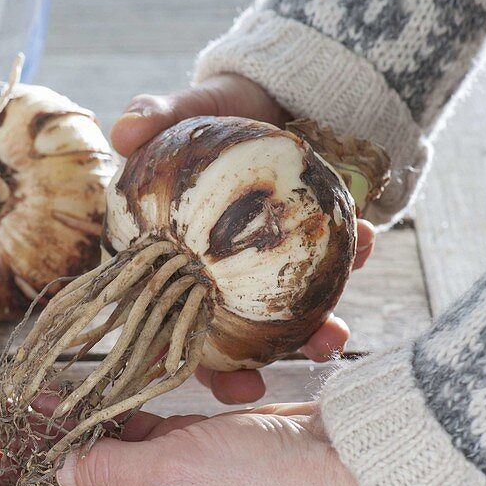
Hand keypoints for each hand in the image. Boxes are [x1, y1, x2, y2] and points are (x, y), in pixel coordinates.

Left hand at [0, 386, 384, 485]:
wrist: (339, 462)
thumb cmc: (265, 483)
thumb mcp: (171, 474)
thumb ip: (104, 466)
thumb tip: (58, 462)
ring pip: (72, 458)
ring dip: (32, 426)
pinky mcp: (175, 456)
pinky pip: (112, 434)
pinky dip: (81, 412)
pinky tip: (50, 389)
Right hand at [110, 73, 376, 403]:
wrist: (272, 94)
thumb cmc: (214, 110)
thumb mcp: (186, 107)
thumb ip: (155, 115)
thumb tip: (123, 132)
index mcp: (175, 258)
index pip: (170, 317)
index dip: (185, 360)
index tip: (215, 385)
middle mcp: (220, 273)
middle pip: (228, 337)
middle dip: (253, 370)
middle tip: (261, 392)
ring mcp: (269, 266)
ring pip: (287, 314)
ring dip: (314, 331)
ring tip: (334, 337)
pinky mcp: (312, 245)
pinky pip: (332, 261)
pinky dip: (349, 254)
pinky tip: (362, 240)